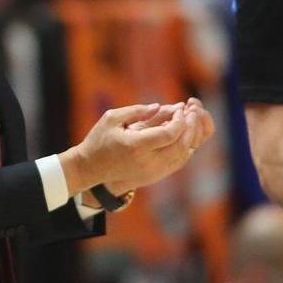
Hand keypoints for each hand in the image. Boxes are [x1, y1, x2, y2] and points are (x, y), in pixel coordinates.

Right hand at [62, 99, 213, 194]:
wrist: (90, 169)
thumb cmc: (99, 140)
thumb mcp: (112, 118)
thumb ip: (137, 110)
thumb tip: (160, 106)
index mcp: (135, 146)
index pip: (169, 134)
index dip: (179, 120)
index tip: (179, 108)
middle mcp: (147, 162)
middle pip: (181, 145)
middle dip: (191, 127)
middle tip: (192, 112)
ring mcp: (152, 172)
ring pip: (182, 156)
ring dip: (191, 137)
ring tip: (190, 121)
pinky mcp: (154, 177)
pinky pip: (177, 163)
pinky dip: (185, 148)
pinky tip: (184, 134)